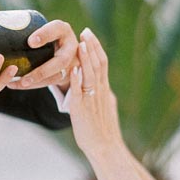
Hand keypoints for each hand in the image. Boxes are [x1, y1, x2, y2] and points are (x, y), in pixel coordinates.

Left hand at [9, 18, 78, 91]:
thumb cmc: (44, 34)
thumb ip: (24, 26)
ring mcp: (71, 63)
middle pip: (61, 61)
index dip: (45, 35)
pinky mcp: (66, 75)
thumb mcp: (41, 26)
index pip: (56, 29)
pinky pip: (51, 83)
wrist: (63, 48)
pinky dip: (34, 85)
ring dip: (36, 82)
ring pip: (56, 76)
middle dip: (42, 71)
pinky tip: (16, 85)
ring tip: (18, 84)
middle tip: (23, 77)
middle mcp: (71, 46)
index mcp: (62, 30)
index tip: (30, 42)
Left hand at [68, 29, 122, 158]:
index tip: (89, 35)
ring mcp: (92, 100)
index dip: (96, 48)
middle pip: (98, 65)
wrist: (105, 147)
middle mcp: (100, 92)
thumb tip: (107, 90)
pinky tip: (73, 71)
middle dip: (91, 47)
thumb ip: (105, 96)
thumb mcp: (107, 108)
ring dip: (85, 60)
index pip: (102, 64)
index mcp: (104, 90)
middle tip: (85, 32)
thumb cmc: (104, 130)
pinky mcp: (82, 111)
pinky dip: (76, 82)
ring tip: (80, 45)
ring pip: (90, 76)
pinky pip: (79, 94)